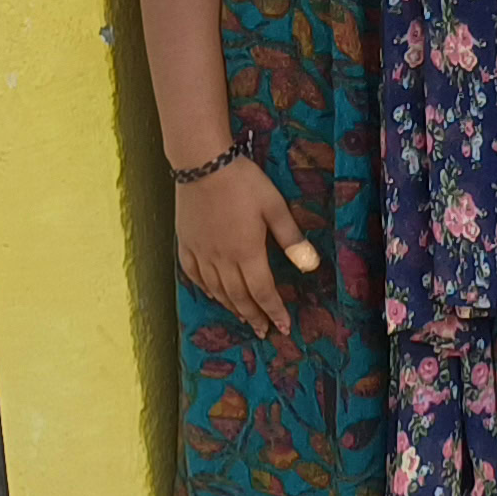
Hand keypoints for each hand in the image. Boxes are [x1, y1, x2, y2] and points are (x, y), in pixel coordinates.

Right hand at [175, 153, 317, 339]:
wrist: (202, 164)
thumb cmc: (243, 182)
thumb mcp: (275, 207)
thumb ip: (291, 239)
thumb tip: (311, 266)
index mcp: (247, 253)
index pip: (263, 292)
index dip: (274, 311)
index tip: (283, 326)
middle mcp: (222, 259)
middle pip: (239, 297)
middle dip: (253, 316)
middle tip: (262, 331)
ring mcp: (201, 253)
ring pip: (216, 290)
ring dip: (231, 307)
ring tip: (242, 318)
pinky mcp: (186, 243)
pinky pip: (193, 275)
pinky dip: (204, 289)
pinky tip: (211, 294)